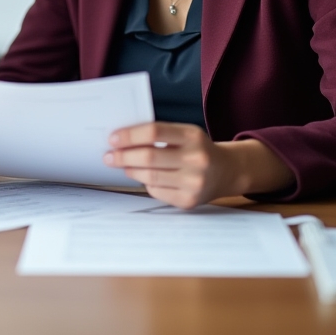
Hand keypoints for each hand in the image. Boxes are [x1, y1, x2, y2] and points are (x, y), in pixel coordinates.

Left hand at [104, 122, 292, 208]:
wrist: (227, 171)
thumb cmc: (197, 149)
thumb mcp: (185, 134)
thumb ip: (159, 134)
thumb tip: (121, 140)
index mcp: (192, 136)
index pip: (153, 132)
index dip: (129, 135)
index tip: (112, 138)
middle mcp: (196, 159)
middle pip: (148, 157)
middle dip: (123, 156)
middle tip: (108, 155)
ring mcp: (194, 183)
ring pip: (150, 177)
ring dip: (130, 170)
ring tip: (121, 165)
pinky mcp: (189, 201)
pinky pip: (156, 192)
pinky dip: (145, 183)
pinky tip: (143, 177)